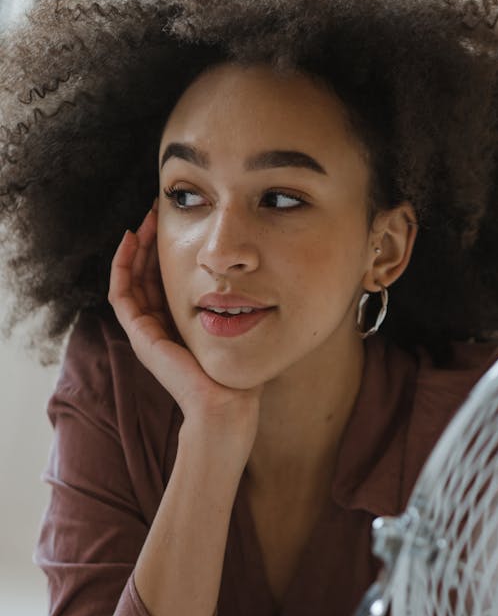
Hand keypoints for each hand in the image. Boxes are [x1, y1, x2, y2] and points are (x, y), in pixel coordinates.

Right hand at [107, 200, 262, 462]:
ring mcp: (147, 333)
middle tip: (159, 211)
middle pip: (146, 275)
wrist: (229, 405)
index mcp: (180, 324)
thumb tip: (257, 270)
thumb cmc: (242, 370)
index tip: (180, 221)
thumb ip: (238, 301)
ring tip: (147, 219)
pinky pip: (121, 294)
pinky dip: (122, 266)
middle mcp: (160, 326)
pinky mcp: (141, 337)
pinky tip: (132, 239)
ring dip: (137, 247)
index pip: (165, 278)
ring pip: (131, 279)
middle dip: (151, 242)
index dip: (167, 250)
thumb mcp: (241, 324)